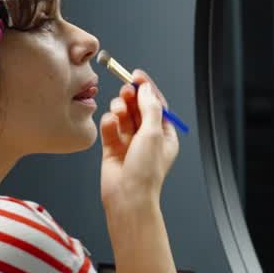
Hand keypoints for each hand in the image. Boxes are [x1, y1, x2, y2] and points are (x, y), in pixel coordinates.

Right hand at [99, 70, 178, 208]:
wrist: (127, 197)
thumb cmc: (145, 171)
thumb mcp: (154, 133)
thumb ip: (150, 108)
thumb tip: (146, 88)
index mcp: (164, 134)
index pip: (156, 104)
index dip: (147, 88)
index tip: (136, 75)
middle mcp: (147, 136)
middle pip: (138, 107)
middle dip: (131, 97)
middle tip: (126, 91)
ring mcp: (129, 142)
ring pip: (122, 114)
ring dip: (120, 109)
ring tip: (118, 111)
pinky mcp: (112, 147)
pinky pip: (110, 126)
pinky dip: (109, 123)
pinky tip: (110, 126)